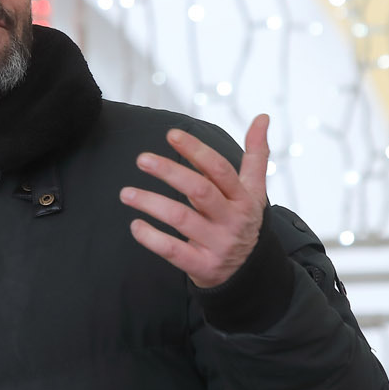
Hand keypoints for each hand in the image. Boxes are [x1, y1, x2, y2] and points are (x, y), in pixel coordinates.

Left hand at [120, 115, 269, 287]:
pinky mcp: (202, 266)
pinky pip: (173, 251)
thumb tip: (262, 116)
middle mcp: (231, 220)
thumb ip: (256, 154)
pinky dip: (152, 238)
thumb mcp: (255, 191)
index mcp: (243, 198)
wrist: (249, 273)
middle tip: (142, 159)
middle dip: (170, 172)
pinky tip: (135, 226)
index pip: (220, 169)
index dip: (196, 150)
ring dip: (151, 203)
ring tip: (126, 193)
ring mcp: (217, 244)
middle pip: (199, 191)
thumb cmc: (243, 222)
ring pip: (181, 219)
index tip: (171, 135)